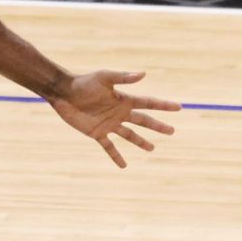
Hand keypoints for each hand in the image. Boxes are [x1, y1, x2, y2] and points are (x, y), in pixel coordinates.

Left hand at [48, 70, 178, 167]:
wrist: (63, 92)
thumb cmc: (83, 82)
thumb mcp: (104, 77)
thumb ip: (123, 77)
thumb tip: (143, 74)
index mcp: (124, 99)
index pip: (148, 103)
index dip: (163, 105)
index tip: (178, 107)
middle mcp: (120, 113)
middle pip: (143, 121)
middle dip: (158, 126)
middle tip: (172, 131)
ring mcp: (109, 124)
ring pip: (130, 135)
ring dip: (141, 142)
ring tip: (152, 149)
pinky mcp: (97, 133)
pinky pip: (109, 147)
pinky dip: (116, 156)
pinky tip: (124, 166)